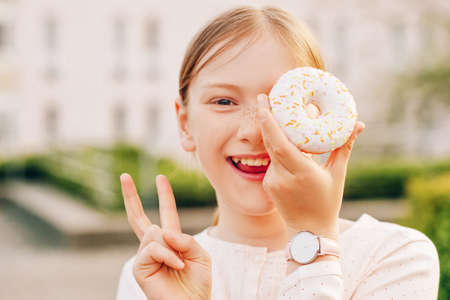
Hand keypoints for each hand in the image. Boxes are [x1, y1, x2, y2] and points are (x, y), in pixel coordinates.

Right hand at [120, 173, 211, 299]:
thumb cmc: (198, 283)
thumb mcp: (200, 255)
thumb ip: (185, 239)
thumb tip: (162, 231)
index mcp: (172, 240)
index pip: (167, 213)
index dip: (165, 195)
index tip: (161, 177)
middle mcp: (155, 246)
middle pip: (139, 217)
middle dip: (131, 196)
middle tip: (125, 176)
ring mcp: (145, 256)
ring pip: (154, 233)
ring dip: (171, 246)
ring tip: (180, 264)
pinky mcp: (140, 267)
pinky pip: (153, 248)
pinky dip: (168, 255)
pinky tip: (176, 265)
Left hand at [256, 94, 364, 239]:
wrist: (310, 231)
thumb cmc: (327, 202)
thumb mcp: (337, 174)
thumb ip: (344, 147)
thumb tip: (359, 124)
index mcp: (302, 172)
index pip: (280, 144)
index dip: (270, 124)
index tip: (265, 104)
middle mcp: (283, 176)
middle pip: (270, 143)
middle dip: (264, 118)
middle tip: (263, 96)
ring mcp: (272, 181)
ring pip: (270, 151)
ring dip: (272, 133)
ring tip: (273, 111)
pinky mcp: (267, 184)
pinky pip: (271, 161)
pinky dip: (276, 149)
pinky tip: (280, 138)